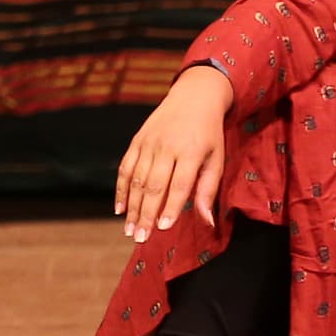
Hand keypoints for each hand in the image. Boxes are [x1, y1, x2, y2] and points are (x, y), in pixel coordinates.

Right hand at [111, 64, 236, 238]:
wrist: (193, 97)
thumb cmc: (209, 134)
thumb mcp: (217, 159)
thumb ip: (208, 190)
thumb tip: (207, 222)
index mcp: (190, 151)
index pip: (179, 184)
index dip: (170, 207)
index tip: (163, 228)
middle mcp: (166, 147)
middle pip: (153, 185)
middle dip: (145, 214)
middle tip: (140, 238)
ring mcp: (148, 142)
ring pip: (136, 179)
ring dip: (131, 207)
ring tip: (129, 230)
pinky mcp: (137, 140)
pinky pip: (125, 167)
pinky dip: (121, 189)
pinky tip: (119, 209)